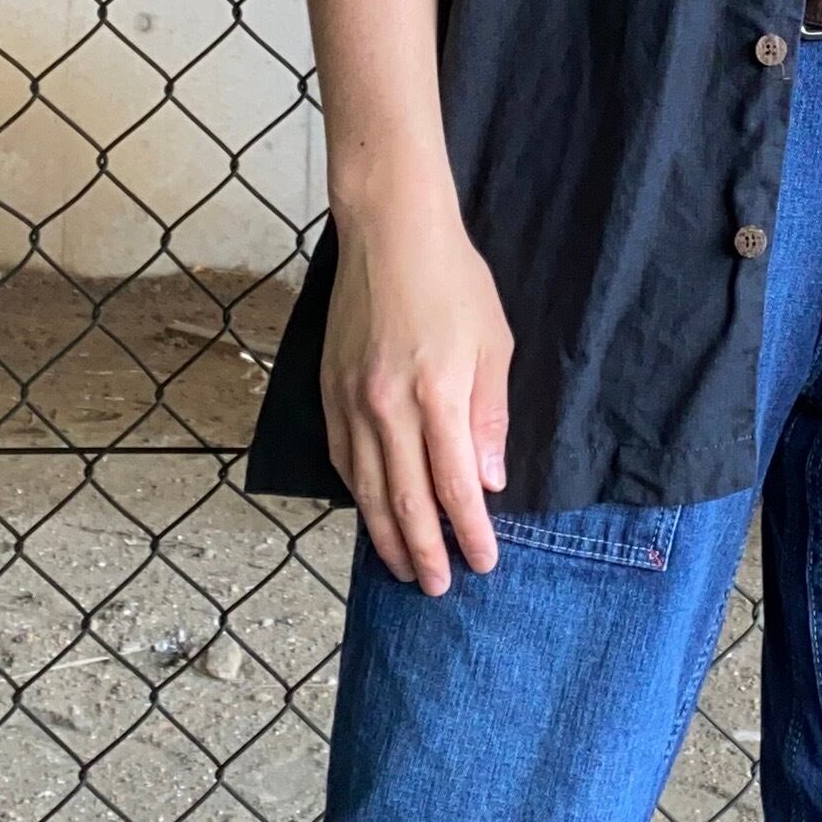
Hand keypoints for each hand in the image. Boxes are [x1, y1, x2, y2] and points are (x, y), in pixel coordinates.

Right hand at [320, 191, 513, 593]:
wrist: (389, 233)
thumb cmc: (453, 281)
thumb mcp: (493, 343)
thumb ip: (489, 417)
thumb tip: (488, 480)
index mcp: (436, 396)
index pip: (456, 487)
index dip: (470, 531)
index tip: (483, 563)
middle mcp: (387, 408)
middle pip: (404, 501)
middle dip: (424, 552)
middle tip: (436, 588)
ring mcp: (351, 401)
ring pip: (365, 489)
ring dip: (384, 535)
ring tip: (401, 568)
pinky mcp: (329, 390)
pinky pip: (340, 458)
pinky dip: (355, 494)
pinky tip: (368, 512)